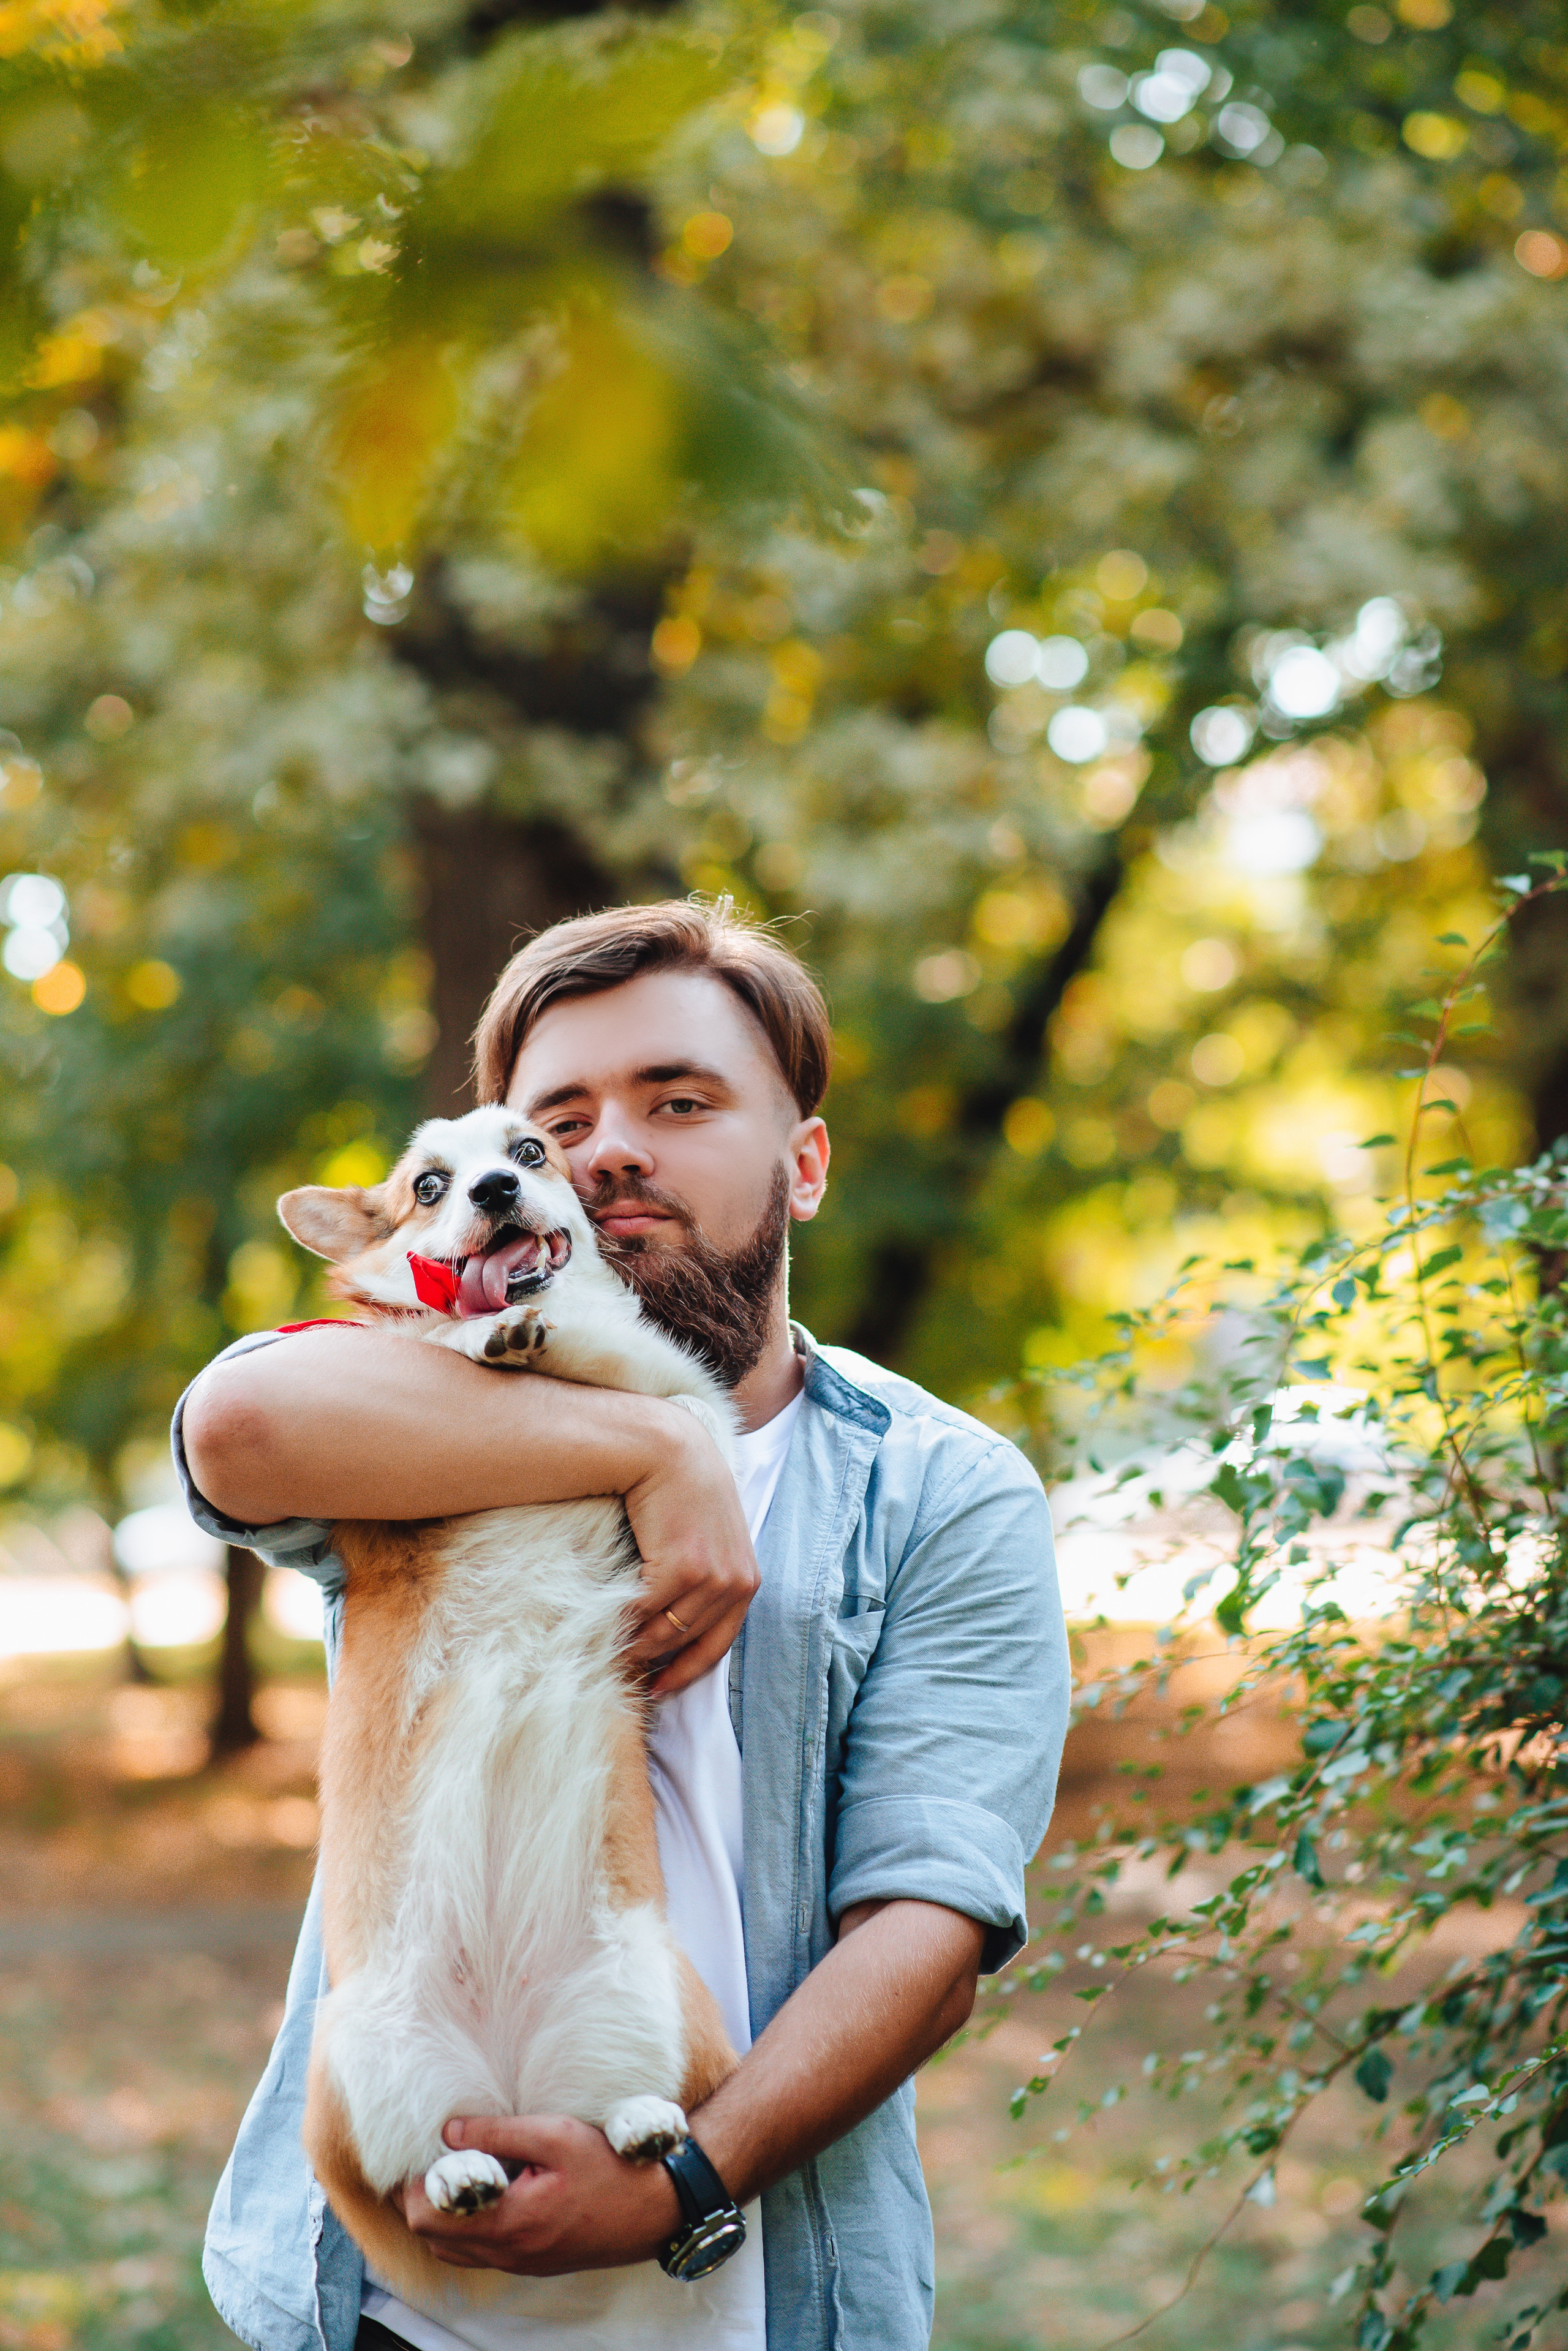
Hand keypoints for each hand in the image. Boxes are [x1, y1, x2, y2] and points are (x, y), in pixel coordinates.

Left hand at [401, 2115, 679, 2273]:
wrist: (656, 2210)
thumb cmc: (612, 2168)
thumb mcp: (557, 2135)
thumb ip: (499, 2132)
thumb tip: (450, 2131)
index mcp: (510, 2222)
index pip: (429, 2217)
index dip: (415, 2185)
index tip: (423, 2151)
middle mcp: (508, 2253)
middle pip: (432, 2238)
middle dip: (423, 2198)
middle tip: (437, 2157)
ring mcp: (519, 2262)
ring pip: (454, 2249)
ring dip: (443, 2214)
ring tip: (459, 2171)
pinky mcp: (531, 2261)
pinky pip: (480, 2251)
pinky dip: (467, 2226)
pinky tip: (487, 2191)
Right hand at [622, 1407, 758, 1696]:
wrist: (671, 1451)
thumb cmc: (685, 1492)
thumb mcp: (712, 1538)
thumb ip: (707, 1577)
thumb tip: (676, 1624)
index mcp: (747, 1581)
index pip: (719, 1644)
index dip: (687, 1672)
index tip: (661, 1691)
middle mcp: (737, 1583)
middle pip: (687, 1643)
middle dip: (655, 1662)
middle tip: (625, 1672)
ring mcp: (712, 1578)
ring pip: (665, 1632)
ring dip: (636, 1645)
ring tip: (611, 1650)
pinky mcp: (684, 1569)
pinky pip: (647, 1611)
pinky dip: (625, 1621)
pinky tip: (606, 1622)